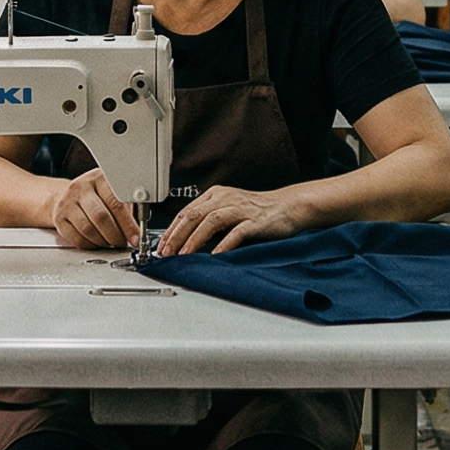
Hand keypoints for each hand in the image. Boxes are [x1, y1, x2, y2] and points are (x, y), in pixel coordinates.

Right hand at [49, 168, 138, 249]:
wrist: (69, 196)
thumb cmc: (98, 197)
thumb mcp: (114, 195)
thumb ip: (126, 210)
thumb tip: (137, 233)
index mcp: (100, 179)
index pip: (116, 203)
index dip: (128, 225)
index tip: (135, 238)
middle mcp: (81, 187)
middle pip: (101, 217)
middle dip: (115, 236)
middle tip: (121, 242)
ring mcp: (67, 201)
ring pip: (88, 229)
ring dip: (103, 242)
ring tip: (109, 242)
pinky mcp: (58, 217)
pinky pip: (76, 238)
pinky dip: (90, 245)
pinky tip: (96, 242)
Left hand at [157, 186, 305, 256]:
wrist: (288, 207)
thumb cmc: (257, 212)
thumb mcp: (228, 211)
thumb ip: (208, 222)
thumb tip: (184, 242)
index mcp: (216, 195)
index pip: (186, 211)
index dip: (171, 229)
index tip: (161, 246)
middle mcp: (225, 199)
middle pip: (194, 215)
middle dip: (177, 235)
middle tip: (166, 252)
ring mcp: (240, 209)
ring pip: (211, 221)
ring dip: (195, 239)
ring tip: (184, 254)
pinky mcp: (255, 221)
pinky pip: (236, 232)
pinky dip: (224, 244)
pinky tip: (215, 255)